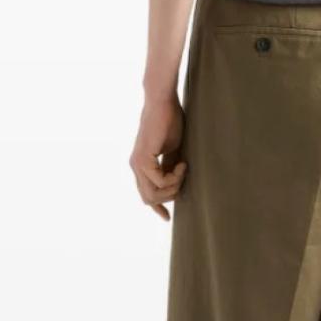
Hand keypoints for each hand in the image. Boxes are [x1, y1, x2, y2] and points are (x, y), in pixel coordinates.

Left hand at [130, 95, 186, 220]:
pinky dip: (174, 177)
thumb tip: (176, 186)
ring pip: (153, 194)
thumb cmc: (170, 122)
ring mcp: (137, 164)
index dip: (157, 208)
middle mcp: (136, 167)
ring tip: (184, 168)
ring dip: (174, 186)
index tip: (167, 218)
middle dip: (170, 196)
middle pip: (148, 199)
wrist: (163, 102)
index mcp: (142, 166)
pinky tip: (182, 163)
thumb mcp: (173, 151)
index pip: (146, 194)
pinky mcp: (143, 159)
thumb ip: (171, 168)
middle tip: (184, 178)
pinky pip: (159, 182)